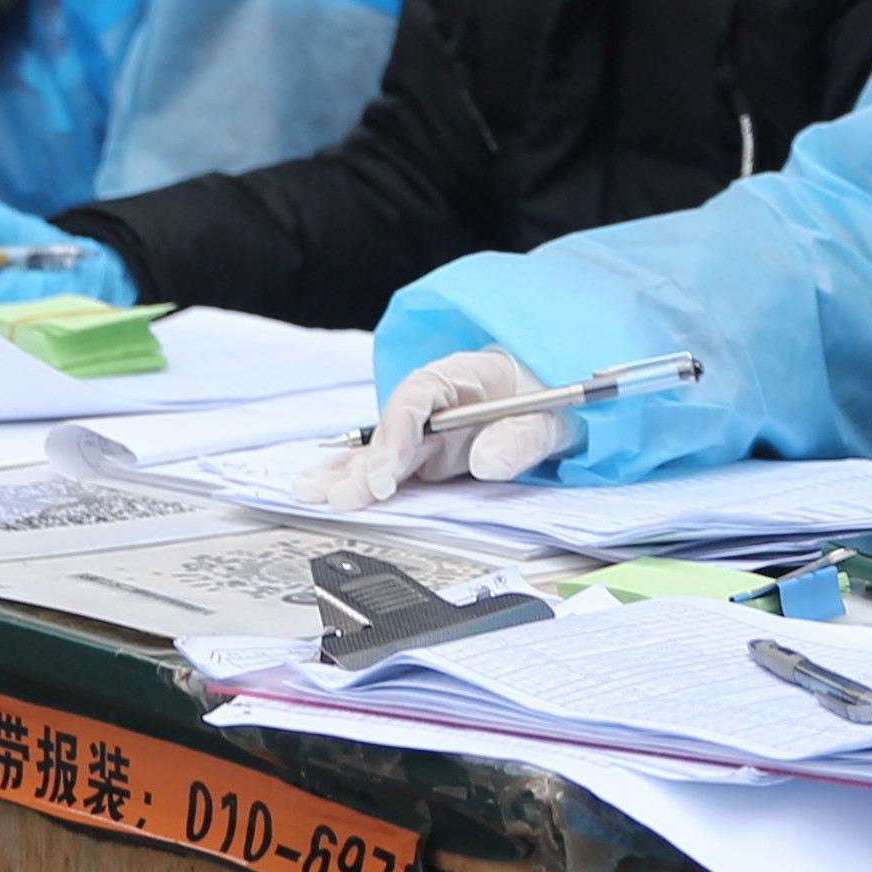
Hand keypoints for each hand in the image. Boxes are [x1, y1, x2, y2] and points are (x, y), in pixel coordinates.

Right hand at [310, 349, 569, 506]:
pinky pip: (391, 464)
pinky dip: (358, 476)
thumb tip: (488, 462)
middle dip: (364, 463)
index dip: (396, 435)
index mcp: (463, 375)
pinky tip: (326, 487)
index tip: (385, 474)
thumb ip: (522, 438)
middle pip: (392, 427)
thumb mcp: (553, 417)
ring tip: (310, 489)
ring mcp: (431, 429)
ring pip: (382, 447)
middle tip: (340, 496)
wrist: (561, 397)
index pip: (418, 397)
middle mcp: (437, 401)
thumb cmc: (555, 397)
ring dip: (347, 469)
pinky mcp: (431, 454)